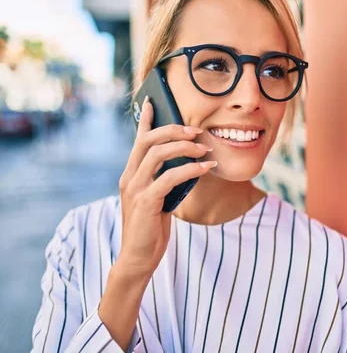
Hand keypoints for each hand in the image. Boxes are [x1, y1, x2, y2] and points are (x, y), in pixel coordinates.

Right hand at [117, 96, 215, 277]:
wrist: (138, 258)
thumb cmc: (150, 228)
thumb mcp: (157, 199)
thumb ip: (164, 181)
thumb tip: (188, 164)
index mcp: (130, 174)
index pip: (138, 140)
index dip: (146, 120)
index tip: (154, 101)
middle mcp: (129, 176)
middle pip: (149, 140)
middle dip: (174, 130)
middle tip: (196, 131)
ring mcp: (135, 188)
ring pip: (158, 154)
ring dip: (185, 147)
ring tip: (205, 150)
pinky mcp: (146, 201)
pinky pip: (170, 177)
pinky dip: (190, 169)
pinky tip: (205, 169)